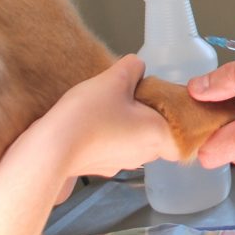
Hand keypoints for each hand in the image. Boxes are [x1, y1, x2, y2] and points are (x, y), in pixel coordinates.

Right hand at [45, 55, 179, 179]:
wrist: (51, 149)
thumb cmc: (89, 116)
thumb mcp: (115, 78)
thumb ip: (133, 67)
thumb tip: (137, 66)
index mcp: (157, 136)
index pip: (183, 137)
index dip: (178, 120)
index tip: (165, 101)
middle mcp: (142, 155)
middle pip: (157, 136)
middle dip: (149, 114)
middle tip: (134, 94)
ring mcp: (119, 164)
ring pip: (134, 142)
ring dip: (127, 124)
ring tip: (109, 104)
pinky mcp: (97, 167)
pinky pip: (111, 148)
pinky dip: (106, 135)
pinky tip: (92, 120)